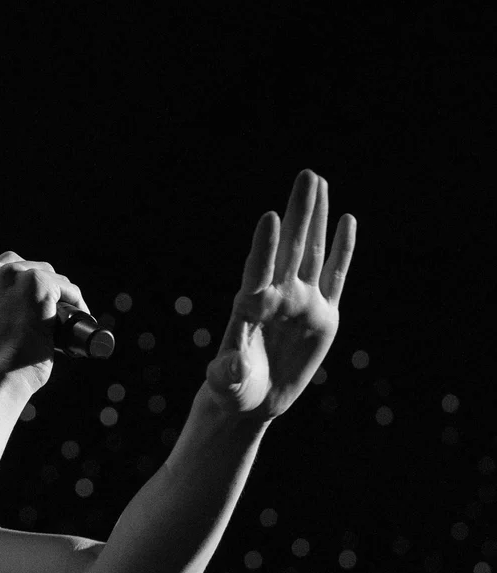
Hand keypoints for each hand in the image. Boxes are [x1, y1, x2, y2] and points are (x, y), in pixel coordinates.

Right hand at [0, 252, 88, 392]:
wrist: (0, 373)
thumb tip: (23, 301)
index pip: (6, 268)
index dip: (22, 284)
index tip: (31, 301)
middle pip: (28, 267)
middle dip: (42, 285)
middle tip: (50, 309)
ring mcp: (15, 276)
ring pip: (50, 275)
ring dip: (60, 293)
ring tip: (65, 314)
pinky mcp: (39, 284)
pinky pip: (66, 286)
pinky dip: (76, 301)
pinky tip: (78, 315)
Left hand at [204, 169, 356, 421]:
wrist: (252, 397)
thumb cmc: (233, 389)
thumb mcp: (227, 383)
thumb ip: (227, 372)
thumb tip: (228, 366)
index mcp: (251, 308)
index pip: (258, 271)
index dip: (265, 246)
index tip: (270, 217)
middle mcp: (278, 297)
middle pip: (290, 249)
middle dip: (299, 212)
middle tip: (306, 175)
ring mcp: (301, 303)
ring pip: (313, 252)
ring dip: (316, 218)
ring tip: (318, 181)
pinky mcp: (323, 315)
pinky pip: (336, 276)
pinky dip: (343, 250)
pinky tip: (346, 220)